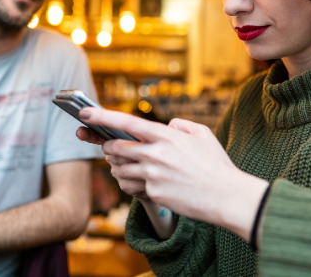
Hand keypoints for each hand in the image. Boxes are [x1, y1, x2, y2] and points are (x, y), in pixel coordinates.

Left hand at [78, 108, 265, 234]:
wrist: (226, 196)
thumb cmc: (216, 164)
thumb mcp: (201, 134)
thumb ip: (180, 125)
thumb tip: (166, 126)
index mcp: (165, 136)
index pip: (126, 122)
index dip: (102, 116)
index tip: (84, 113)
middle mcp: (155, 154)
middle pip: (116, 148)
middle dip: (107, 147)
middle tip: (107, 146)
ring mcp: (152, 176)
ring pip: (119, 170)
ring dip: (117, 167)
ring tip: (126, 165)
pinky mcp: (154, 194)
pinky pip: (130, 187)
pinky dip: (130, 183)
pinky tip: (140, 182)